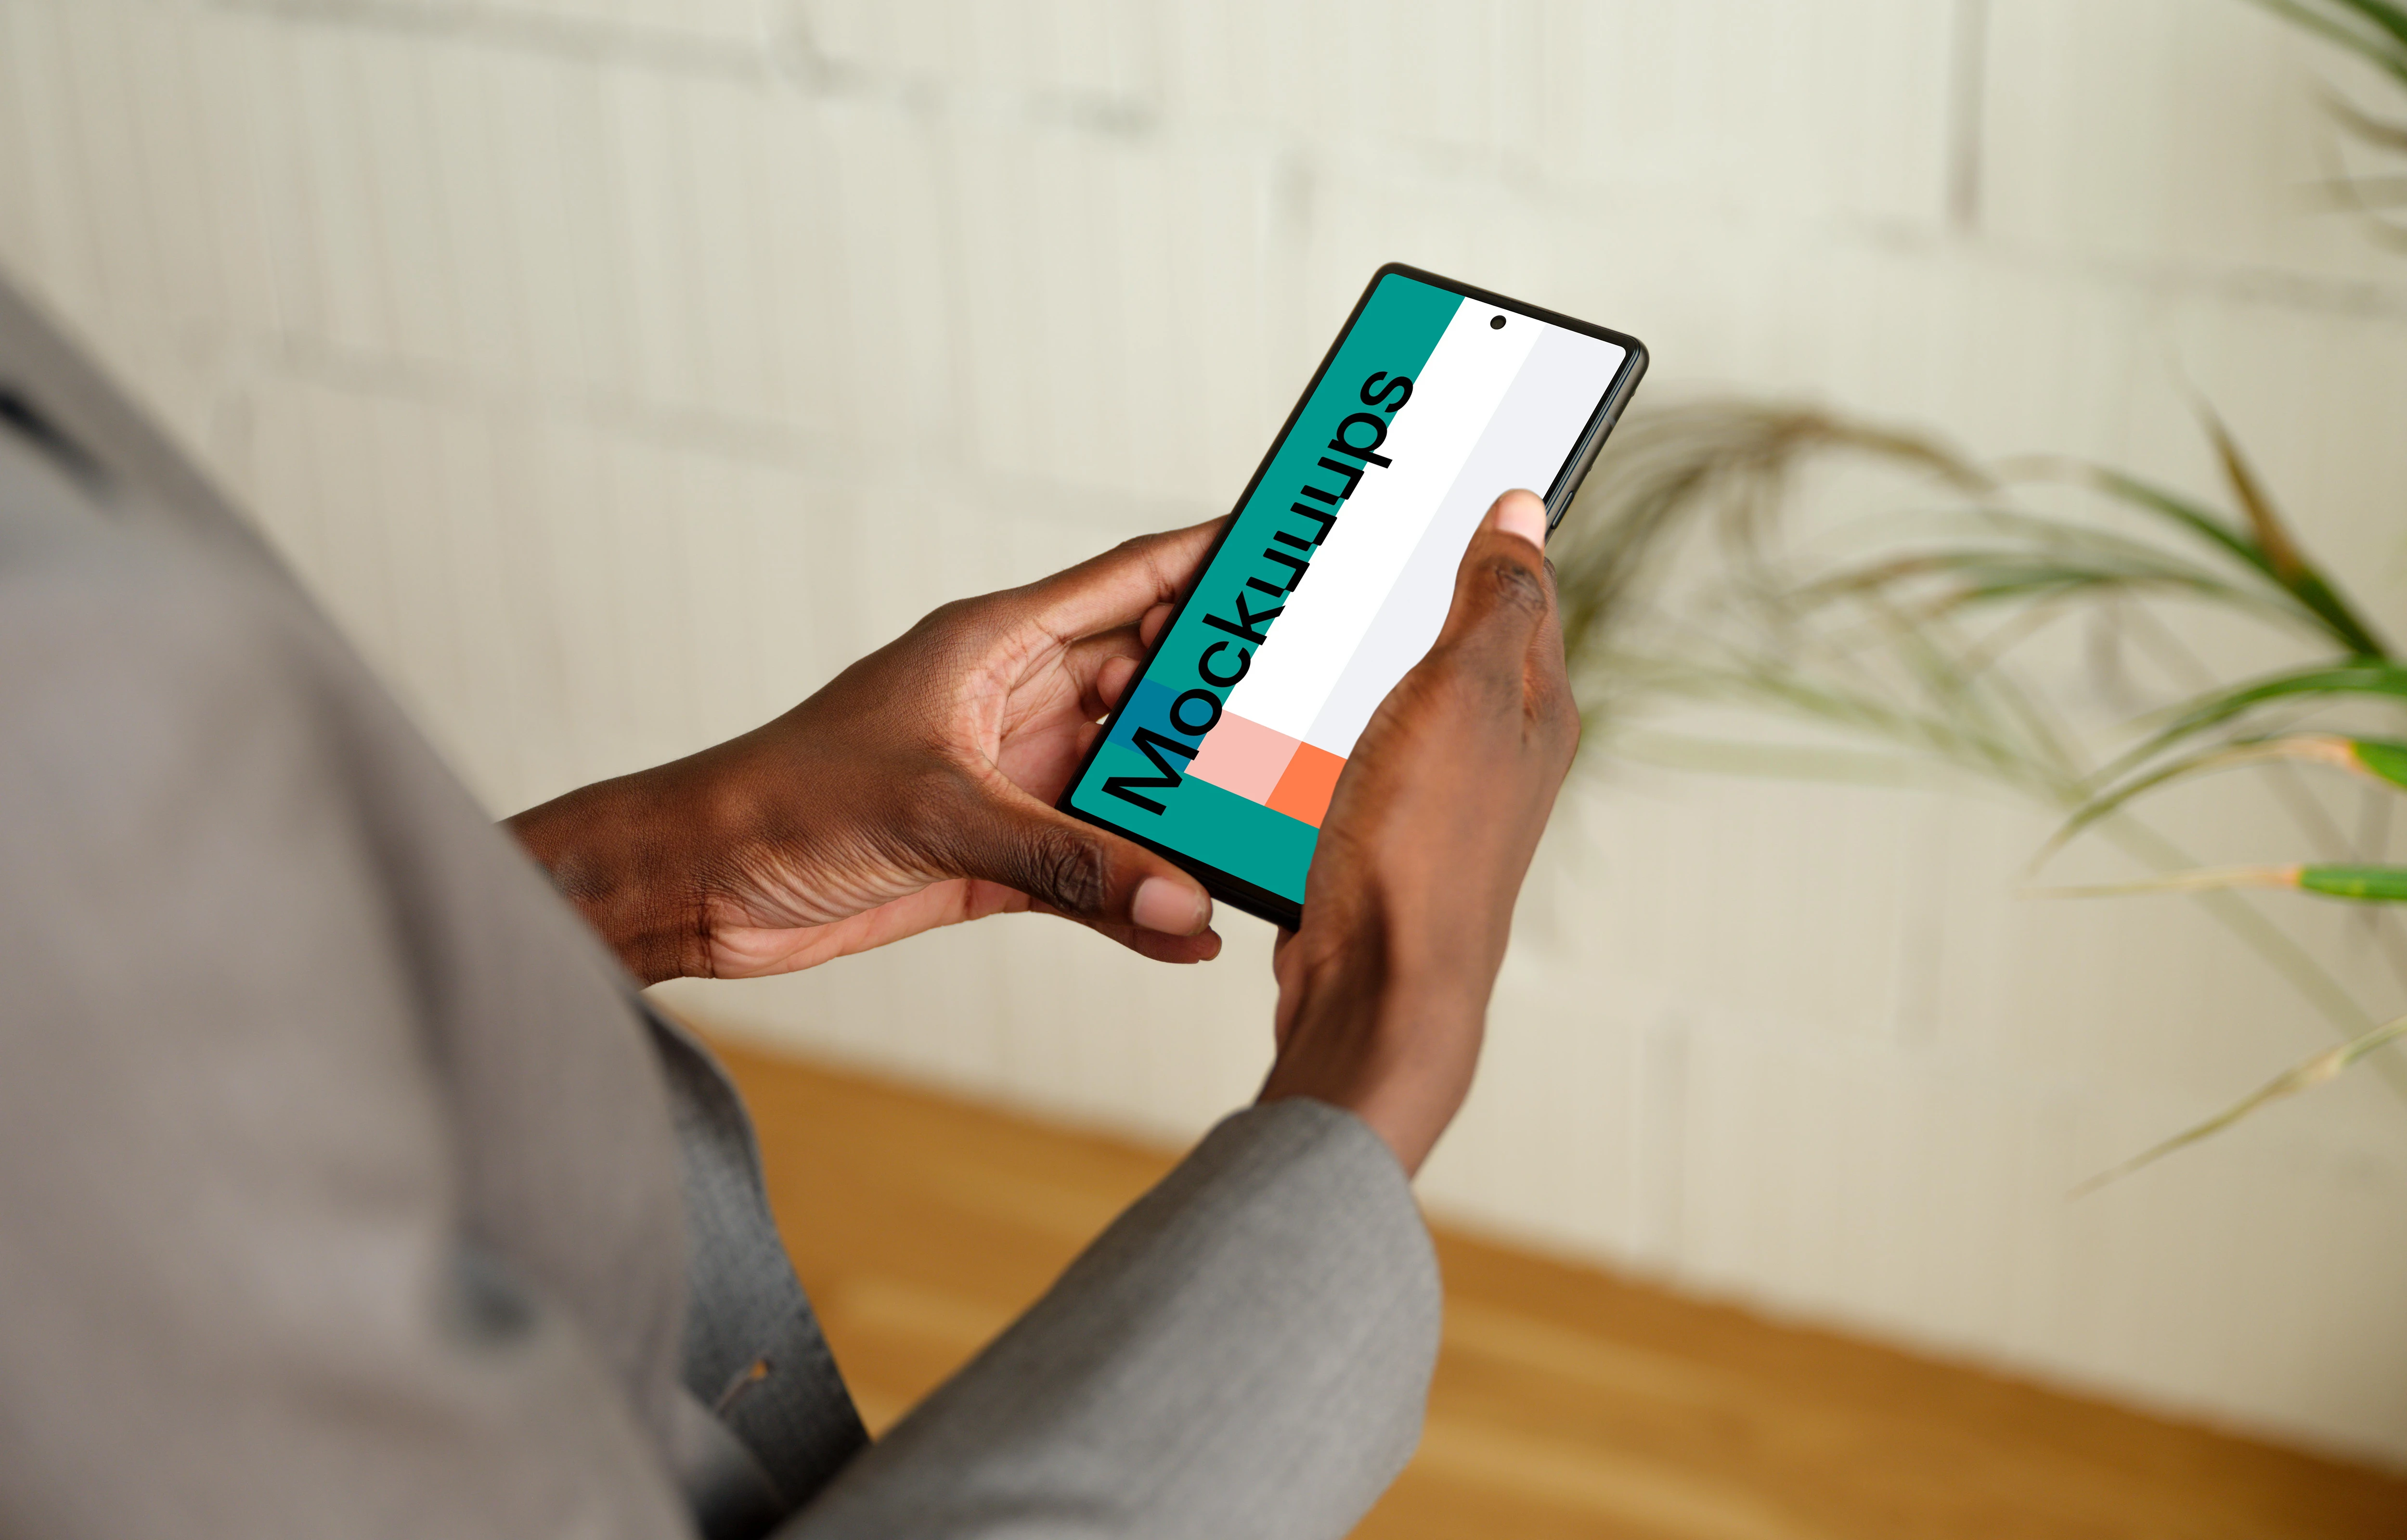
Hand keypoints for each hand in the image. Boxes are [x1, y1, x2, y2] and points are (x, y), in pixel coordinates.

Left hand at [507, 521, 1228, 983]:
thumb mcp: (939, 815)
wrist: (702, 882)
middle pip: (1144, 688)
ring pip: (1125, 786)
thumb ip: (1068, 860)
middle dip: (1220, 697)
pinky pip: (1089, 876)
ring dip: (1183, 812)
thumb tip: (1181, 901)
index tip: (1287, 548)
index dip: (1206, 562)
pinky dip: (1135, 903)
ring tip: (1267, 828)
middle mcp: (1012, 705)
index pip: (1127, 584)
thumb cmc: (787, 801)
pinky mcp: (995, 856)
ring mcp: (1008, 783)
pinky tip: (1190, 932)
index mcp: (993, 646)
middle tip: (1312, 709)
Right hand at [1257, 491, 1579, 1173]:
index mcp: (1533, 698)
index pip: (1515, 575)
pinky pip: (1334, 751)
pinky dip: (1300, 725)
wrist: (1376, 992)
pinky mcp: (1375, 832)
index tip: (1420, 464)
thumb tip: (1524, 508)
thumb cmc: (1424, 850)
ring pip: (1375, 689)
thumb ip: (1495, 599)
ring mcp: (1433, 792)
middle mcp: (1494, 743)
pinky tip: (1263, 718)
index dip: (1471, 514)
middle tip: (1320, 544)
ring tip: (1275, 628)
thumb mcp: (1466, 694)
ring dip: (1327, 659)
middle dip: (1379, 586)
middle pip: (1434, 629)